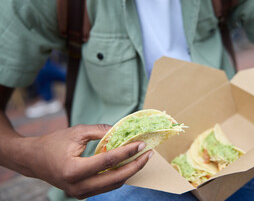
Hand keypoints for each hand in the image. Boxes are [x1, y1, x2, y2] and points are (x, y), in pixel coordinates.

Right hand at [16, 124, 152, 198]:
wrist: (33, 159)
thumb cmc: (54, 143)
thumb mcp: (77, 131)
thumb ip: (100, 131)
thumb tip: (122, 131)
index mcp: (74, 170)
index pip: (108, 161)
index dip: (127, 152)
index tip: (142, 144)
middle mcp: (77, 186)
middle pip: (115, 178)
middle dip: (135, 166)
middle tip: (148, 154)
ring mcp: (79, 193)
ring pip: (113, 185)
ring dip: (129, 172)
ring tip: (141, 158)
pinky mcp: (82, 193)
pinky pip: (106, 186)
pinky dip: (118, 176)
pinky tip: (127, 164)